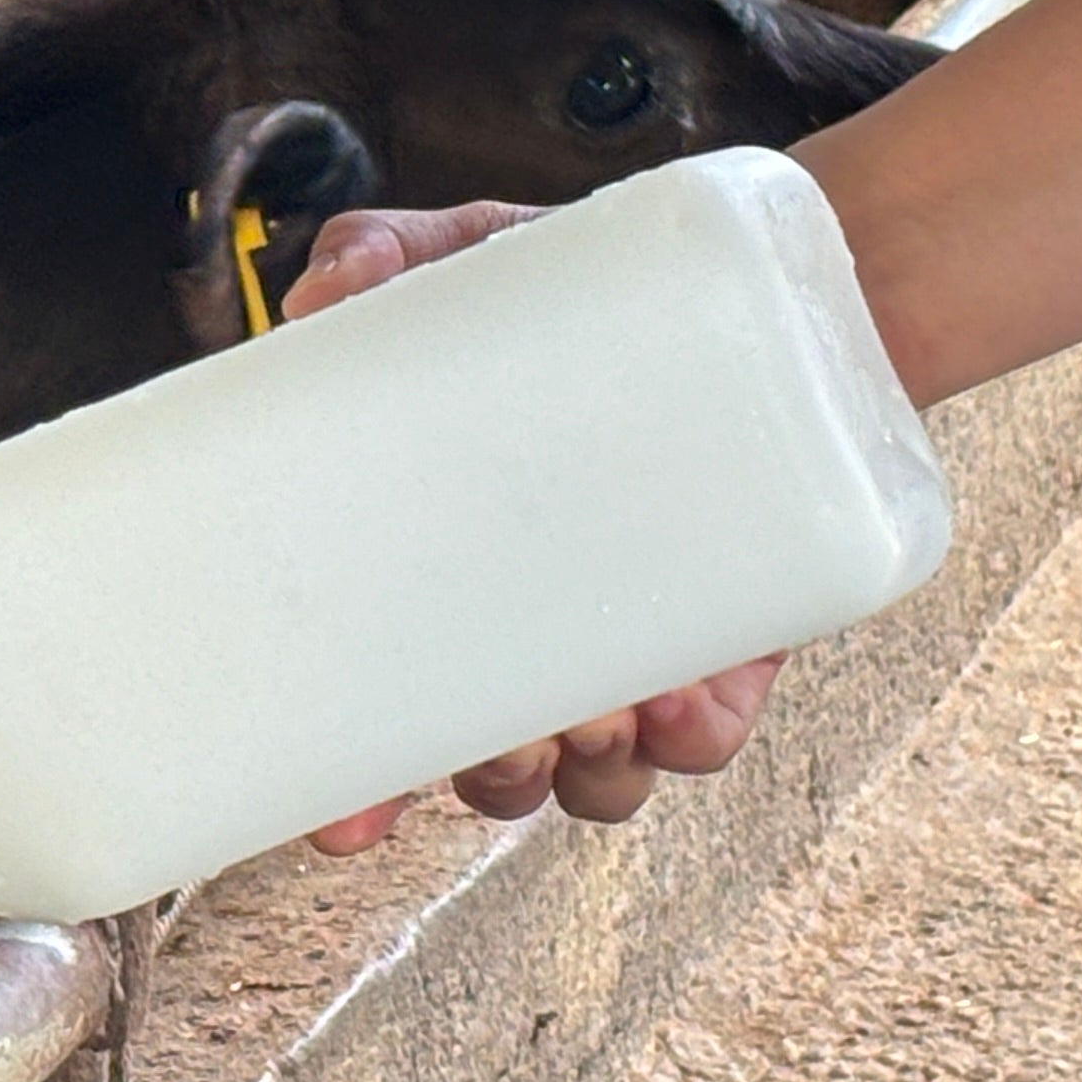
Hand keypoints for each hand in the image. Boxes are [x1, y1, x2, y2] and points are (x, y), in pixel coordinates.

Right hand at [282, 203, 787, 844]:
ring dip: (588, 769)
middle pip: (479, 771)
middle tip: (504, 747)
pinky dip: (690, 738)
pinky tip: (686, 698)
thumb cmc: (580, 294)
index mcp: (427, 573)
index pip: (368, 709)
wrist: (755, 304)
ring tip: (605, 714)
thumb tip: (327, 291)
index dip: (348, 788)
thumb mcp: (472, 257)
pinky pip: (700, 741)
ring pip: (588, 775)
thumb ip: (386, 256)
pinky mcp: (723, 657)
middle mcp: (515, 637)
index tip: (344, 825)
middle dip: (487, 780)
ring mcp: (621, 655)